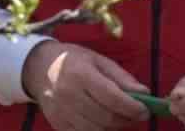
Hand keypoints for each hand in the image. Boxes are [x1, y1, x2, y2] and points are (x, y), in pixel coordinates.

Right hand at [22, 40, 149, 129]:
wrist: (39, 68)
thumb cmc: (73, 61)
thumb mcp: (98, 60)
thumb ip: (121, 78)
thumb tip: (145, 93)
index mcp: (81, 74)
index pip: (112, 98)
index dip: (133, 107)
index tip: (145, 110)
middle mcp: (68, 94)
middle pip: (106, 117)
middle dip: (127, 119)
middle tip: (137, 115)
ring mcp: (61, 111)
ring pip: (97, 130)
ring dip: (114, 127)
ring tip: (120, 116)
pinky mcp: (57, 124)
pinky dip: (98, 130)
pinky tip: (102, 120)